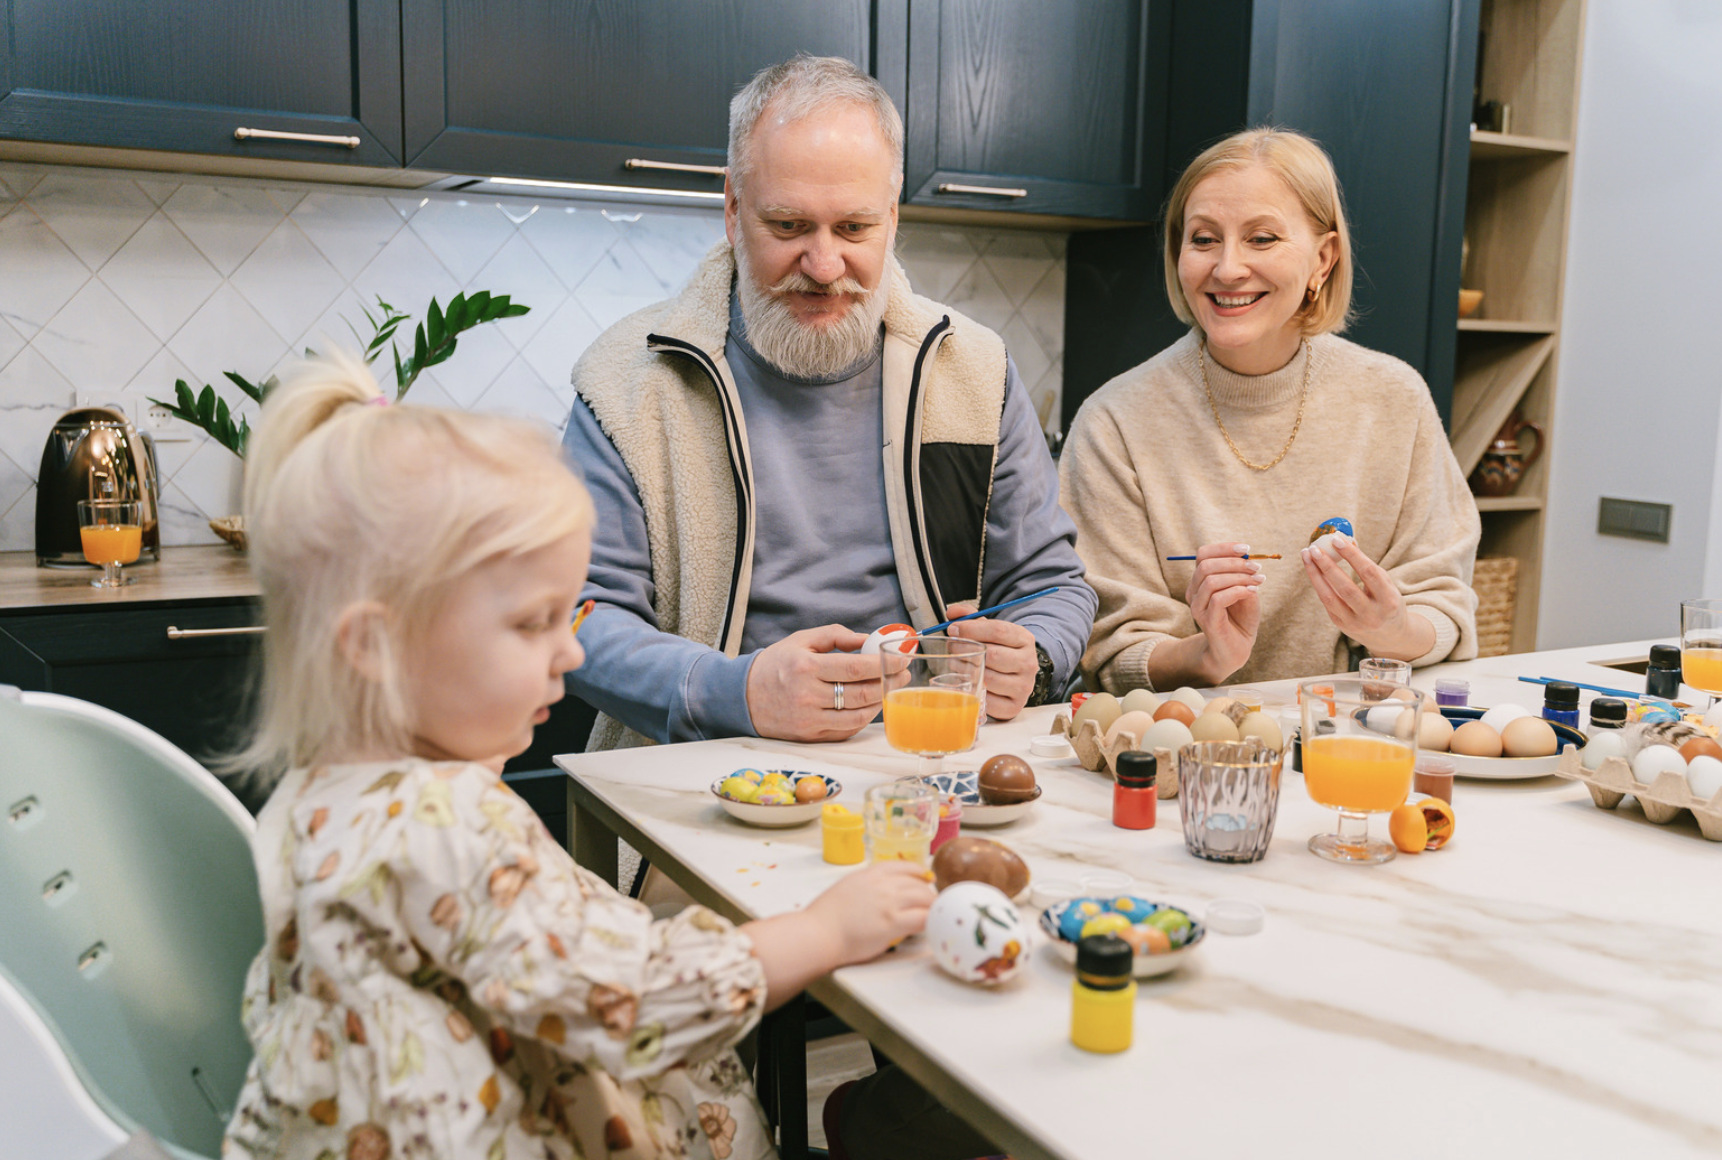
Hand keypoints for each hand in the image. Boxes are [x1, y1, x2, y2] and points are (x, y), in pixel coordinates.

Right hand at [746, 624, 904, 741]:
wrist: (742, 696)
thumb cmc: (775, 664)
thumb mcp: (801, 640)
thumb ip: (836, 635)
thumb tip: (868, 639)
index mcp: (806, 667)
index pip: (855, 667)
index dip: (883, 664)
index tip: (902, 659)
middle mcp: (807, 695)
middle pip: (861, 693)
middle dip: (889, 683)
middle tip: (904, 676)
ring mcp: (808, 719)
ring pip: (858, 715)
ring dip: (880, 702)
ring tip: (891, 690)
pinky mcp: (809, 735)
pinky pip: (846, 730)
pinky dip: (863, 718)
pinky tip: (871, 705)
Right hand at [806, 861, 935, 963]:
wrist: (817, 932)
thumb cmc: (824, 917)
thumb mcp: (845, 888)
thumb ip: (864, 887)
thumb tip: (875, 896)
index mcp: (869, 874)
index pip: (902, 866)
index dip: (918, 871)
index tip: (925, 876)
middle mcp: (882, 884)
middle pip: (917, 883)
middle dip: (928, 892)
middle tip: (932, 902)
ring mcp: (889, 903)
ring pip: (925, 898)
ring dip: (932, 907)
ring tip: (935, 915)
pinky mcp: (893, 923)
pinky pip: (923, 918)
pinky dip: (931, 921)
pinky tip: (932, 927)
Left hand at [944, 602, 1037, 719]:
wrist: (1016, 676)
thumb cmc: (999, 650)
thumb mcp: (989, 630)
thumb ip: (970, 617)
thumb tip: (953, 612)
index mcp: (1024, 639)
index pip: (998, 630)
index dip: (971, 629)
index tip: (953, 629)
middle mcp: (1028, 663)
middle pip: (992, 655)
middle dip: (965, 650)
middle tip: (952, 648)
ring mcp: (1023, 686)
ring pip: (988, 678)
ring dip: (965, 670)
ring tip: (956, 663)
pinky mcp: (1014, 706)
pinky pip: (988, 700)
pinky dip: (973, 691)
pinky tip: (967, 682)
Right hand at [1184, 542, 1263, 680]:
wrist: (1236, 649)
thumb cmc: (1241, 618)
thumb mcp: (1245, 590)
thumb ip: (1243, 575)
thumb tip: (1247, 558)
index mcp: (1200, 581)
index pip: (1203, 555)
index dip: (1223, 548)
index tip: (1246, 549)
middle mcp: (1194, 592)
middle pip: (1205, 565)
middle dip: (1234, 562)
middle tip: (1256, 567)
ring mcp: (1198, 607)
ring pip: (1211, 581)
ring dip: (1238, 577)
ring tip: (1258, 580)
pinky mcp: (1207, 620)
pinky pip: (1218, 599)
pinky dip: (1238, 591)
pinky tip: (1252, 592)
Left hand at [1300, 535, 1433, 660]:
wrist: (1390, 635)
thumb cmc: (1387, 601)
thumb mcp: (1386, 585)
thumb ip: (1368, 566)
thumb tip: (1347, 541)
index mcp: (1388, 600)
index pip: (1368, 573)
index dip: (1351, 555)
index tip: (1336, 539)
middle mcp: (1371, 614)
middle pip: (1345, 588)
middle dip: (1327, 566)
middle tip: (1314, 548)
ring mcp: (1355, 623)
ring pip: (1329, 597)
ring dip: (1315, 575)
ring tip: (1307, 556)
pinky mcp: (1342, 625)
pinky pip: (1327, 602)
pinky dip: (1319, 584)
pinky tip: (1313, 569)